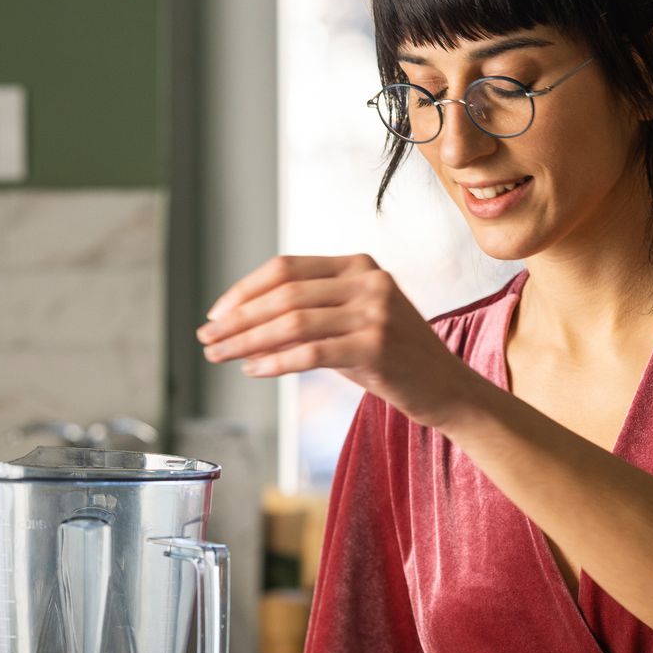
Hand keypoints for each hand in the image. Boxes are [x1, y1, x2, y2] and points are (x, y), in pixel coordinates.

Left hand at [195, 254, 485, 428]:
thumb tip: (242, 322)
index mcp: (360, 265)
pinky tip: (253, 369)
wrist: (445, 387)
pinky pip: (311, 353)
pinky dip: (275, 362)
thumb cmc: (393, 357)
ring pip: (292, 322)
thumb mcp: (351, 323)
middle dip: (238, 318)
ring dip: (247, 340)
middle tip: (207, 339)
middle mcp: (369, 281)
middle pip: (285, 294)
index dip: (244, 290)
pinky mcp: (376, 346)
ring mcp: (376, 312)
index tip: (216, 314)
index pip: (286, 268)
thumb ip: (308, 314)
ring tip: (220, 355)